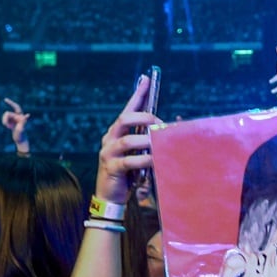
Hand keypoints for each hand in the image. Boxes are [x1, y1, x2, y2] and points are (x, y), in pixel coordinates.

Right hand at [1, 98, 31, 153]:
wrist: (20, 140)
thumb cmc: (22, 135)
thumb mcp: (22, 128)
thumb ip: (23, 121)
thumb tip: (27, 115)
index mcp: (21, 116)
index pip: (16, 107)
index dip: (11, 103)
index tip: (5, 99)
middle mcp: (18, 117)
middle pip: (8, 114)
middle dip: (5, 118)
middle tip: (5, 124)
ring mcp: (14, 119)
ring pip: (6, 116)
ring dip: (5, 121)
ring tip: (7, 127)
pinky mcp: (11, 122)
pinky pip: (5, 120)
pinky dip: (5, 123)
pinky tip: (8, 128)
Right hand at [96, 77, 158, 205]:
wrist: (110, 196)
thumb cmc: (128, 173)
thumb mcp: (138, 153)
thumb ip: (148, 141)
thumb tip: (168, 129)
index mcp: (116, 132)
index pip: (127, 109)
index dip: (137, 94)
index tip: (146, 80)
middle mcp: (109, 139)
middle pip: (124, 119)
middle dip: (144, 118)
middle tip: (159, 123)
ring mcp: (108, 153)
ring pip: (127, 140)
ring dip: (146, 141)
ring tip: (159, 143)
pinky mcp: (112, 168)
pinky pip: (129, 161)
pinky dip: (144, 160)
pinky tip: (155, 160)